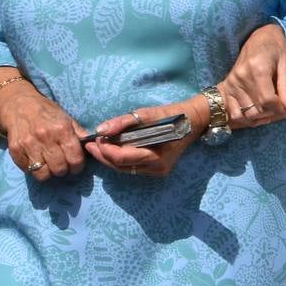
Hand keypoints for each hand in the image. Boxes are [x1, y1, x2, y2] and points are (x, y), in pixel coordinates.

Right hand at [0, 85, 85, 181]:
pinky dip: (33, 169)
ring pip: (43, 174)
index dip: (78, 166)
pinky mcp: (15, 150)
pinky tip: (37, 160)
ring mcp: (28, 145)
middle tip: (63, 166)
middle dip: (64, 170)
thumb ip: (79, 134)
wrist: (19, 105)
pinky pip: (27, 170)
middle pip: (59, 168)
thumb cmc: (47, 112)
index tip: (77, 167)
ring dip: (48, 173)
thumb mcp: (67, 118)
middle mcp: (45, 137)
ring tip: (50, 165)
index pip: (75, 158)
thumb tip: (93, 147)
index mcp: (62, 129)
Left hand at [87, 98, 206, 179]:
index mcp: (156, 157)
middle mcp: (156, 168)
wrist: (194, 120)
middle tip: (91, 144)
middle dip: (103, 155)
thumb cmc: (172, 115)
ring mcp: (157, 171)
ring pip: (124, 169)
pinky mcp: (156, 170)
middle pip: (120, 167)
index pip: (122, 158)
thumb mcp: (147, 114)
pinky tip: (112, 150)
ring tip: (98, 147)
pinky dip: (120, 160)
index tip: (95, 139)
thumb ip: (123, 122)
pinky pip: (132, 167)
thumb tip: (101, 130)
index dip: (105, 150)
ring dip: (109, 159)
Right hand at [218, 22, 285, 129]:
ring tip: (271, 110)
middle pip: (257, 109)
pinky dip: (246, 118)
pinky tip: (258, 113)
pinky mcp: (226, 88)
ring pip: (246, 114)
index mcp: (258, 70)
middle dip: (273, 113)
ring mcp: (231, 83)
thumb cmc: (277, 50)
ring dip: (261, 117)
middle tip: (282, 108)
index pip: (267, 100)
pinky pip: (233, 113)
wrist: (259, 38)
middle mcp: (241, 78)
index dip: (280, 109)